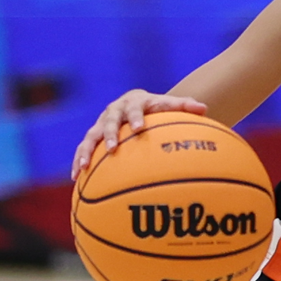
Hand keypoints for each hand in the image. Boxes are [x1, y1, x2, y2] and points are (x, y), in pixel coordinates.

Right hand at [72, 90, 207, 178]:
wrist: (138, 102)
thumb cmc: (158, 107)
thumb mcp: (170, 104)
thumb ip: (185, 106)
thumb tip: (204, 108)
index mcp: (132, 102)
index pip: (134, 109)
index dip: (135, 118)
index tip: (139, 128)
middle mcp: (113, 111)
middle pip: (109, 122)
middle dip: (109, 135)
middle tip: (112, 149)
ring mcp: (101, 124)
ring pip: (90, 136)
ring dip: (85, 151)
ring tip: (83, 167)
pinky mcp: (94, 136)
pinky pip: (83, 148)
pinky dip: (79, 160)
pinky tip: (76, 177)